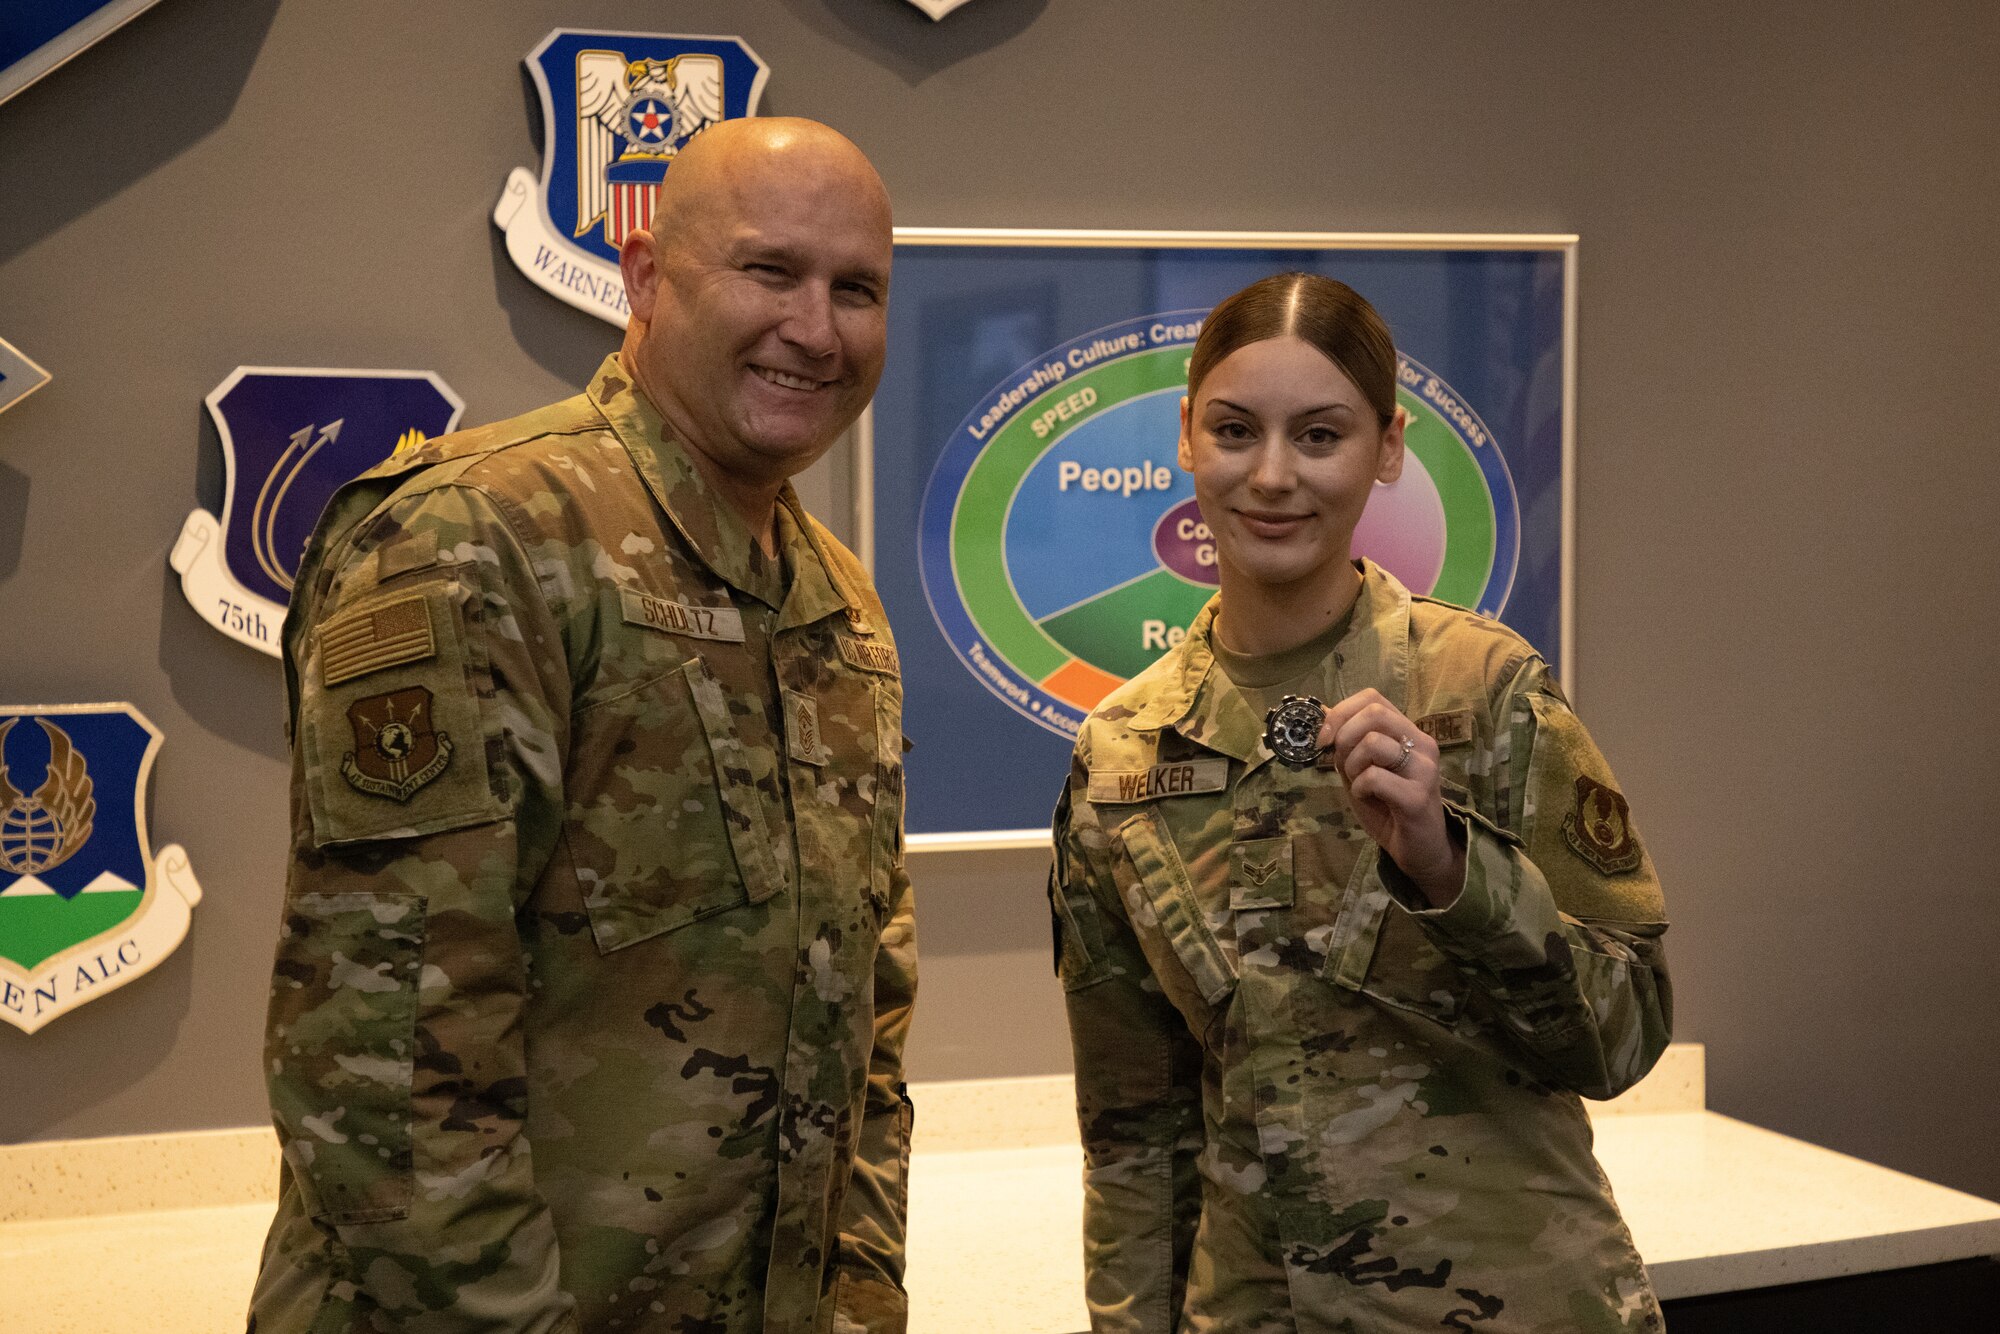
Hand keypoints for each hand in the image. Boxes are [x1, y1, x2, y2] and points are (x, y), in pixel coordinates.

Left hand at [1317, 689, 1465, 906]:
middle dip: (1344, 736)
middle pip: (1374, 713)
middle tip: (1342, 764)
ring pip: (1372, 743)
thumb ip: (1345, 743)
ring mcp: (1423, 769)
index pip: (1373, 698)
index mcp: (1408, 732)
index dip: (1341, 712)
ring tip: (1360, 784)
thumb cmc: (1388, 807)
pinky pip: (1374, 777)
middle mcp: (1422, 744)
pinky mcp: (1418, 796)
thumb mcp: (1359, 769)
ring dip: (1352, 766)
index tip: (1323, 738)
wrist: (1419, 849)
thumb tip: (1319, 712)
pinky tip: (1368, 798)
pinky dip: (1360, 788)